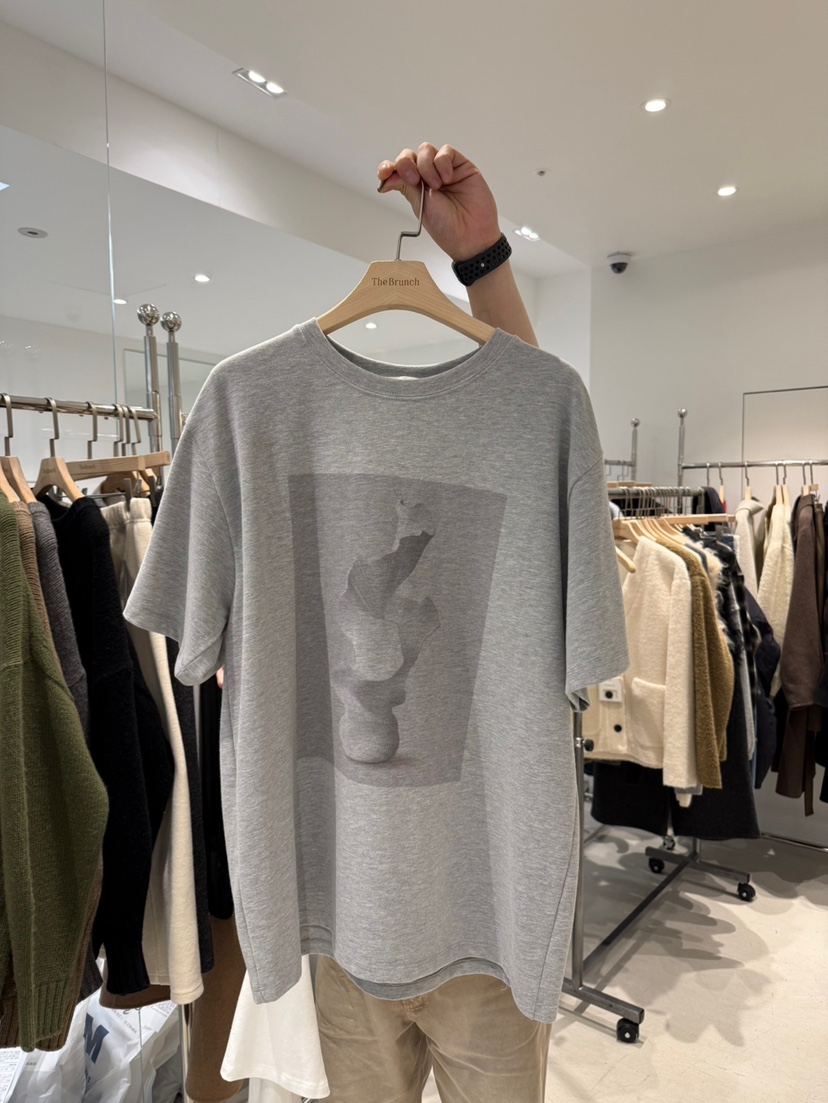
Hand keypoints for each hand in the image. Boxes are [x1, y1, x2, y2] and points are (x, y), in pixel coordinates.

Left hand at [377, 144, 500, 262]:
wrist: (471, 235)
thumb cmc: (447, 228)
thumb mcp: (420, 207)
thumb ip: (405, 186)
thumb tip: (388, 176)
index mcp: (415, 188)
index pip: (397, 170)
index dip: (388, 168)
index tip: (384, 173)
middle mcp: (428, 177)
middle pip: (410, 156)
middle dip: (406, 164)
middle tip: (414, 180)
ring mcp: (444, 170)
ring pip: (426, 150)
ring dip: (426, 166)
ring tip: (437, 186)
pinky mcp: (460, 165)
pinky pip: (446, 151)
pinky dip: (442, 162)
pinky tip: (447, 178)